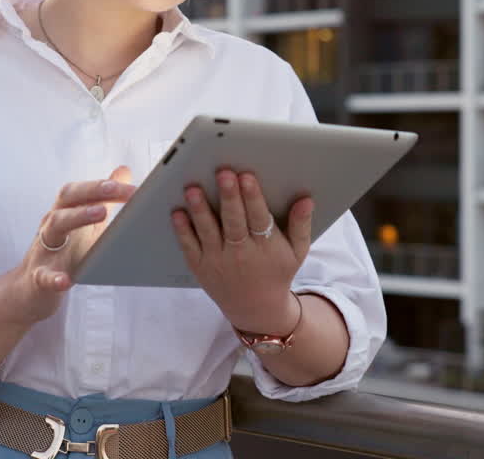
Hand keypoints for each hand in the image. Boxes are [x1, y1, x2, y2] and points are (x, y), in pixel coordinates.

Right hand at [7, 165, 135, 325]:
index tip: (133, 188)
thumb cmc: (66, 252)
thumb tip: (123, 170)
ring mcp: (43, 249)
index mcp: (65, 211)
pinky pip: (43, 275)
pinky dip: (53, 277)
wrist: (33, 289)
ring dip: (78, 217)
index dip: (105, 185)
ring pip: (54, 226)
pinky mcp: (38, 276)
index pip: (82, 190)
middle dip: (91, 190)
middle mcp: (52, 224)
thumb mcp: (87, 223)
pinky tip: (64, 281)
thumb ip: (104, 198)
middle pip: (67, 198)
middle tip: (114, 188)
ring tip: (102, 213)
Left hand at [171, 168, 313, 334]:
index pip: (259, 218)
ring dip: (200, 210)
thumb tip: (306, 200)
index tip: (247, 176)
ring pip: (208, 232)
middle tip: (223, 173)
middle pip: (233, 222)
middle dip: (228, 197)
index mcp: (266, 247)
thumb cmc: (277, 272)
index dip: (253, 197)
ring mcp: (218, 261)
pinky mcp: (200, 267)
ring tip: (193, 189)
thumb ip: (301, 225)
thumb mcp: (297, 252)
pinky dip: (183, 230)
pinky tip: (177, 212)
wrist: (256, 309)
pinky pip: (190, 246)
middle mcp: (241, 254)